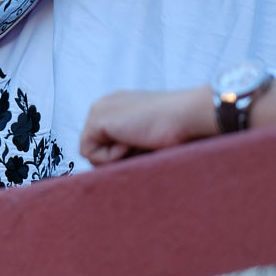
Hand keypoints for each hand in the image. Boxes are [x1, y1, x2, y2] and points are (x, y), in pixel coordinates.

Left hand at [79, 86, 216, 165]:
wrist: (187, 115)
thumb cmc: (178, 130)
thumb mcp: (147, 138)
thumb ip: (127, 145)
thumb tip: (110, 169)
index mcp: (118, 107)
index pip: (103, 140)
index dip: (121, 154)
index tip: (144, 146)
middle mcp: (105, 105)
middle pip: (94, 147)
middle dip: (115, 157)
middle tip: (141, 145)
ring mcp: (99, 110)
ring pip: (90, 152)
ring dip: (115, 157)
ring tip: (137, 142)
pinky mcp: (96, 119)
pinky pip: (88, 153)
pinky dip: (110, 156)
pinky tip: (129, 141)